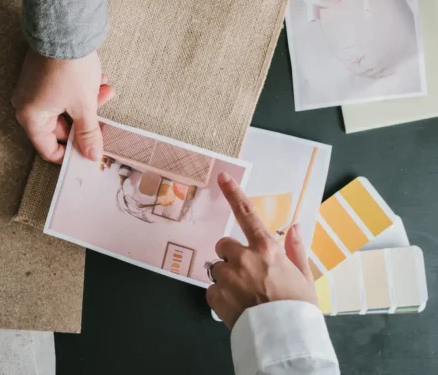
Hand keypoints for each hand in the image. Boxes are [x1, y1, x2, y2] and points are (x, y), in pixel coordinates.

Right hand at [12, 49, 114, 163]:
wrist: (65, 28)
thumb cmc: (69, 68)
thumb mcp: (84, 106)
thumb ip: (88, 134)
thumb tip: (92, 156)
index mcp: (31, 118)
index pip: (48, 149)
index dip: (70, 153)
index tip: (89, 150)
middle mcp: (26, 105)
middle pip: (60, 127)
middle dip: (86, 119)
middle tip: (103, 112)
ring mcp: (33, 89)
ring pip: (65, 107)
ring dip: (87, 102)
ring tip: (105, 89)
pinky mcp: (41, 75)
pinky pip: (61, 92)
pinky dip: (79, 90)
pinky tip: (97, 79)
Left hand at [206, 172, 317, 328]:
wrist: (285, 339)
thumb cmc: (298, 308)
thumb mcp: (304, 276)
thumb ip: (296, 249)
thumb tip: (296, 227)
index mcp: (267, 249)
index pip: (247, 214)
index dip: (234, 193)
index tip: (222, 178)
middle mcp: (244, 258)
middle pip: (224, 245)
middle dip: (231, 256)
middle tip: (246, 274)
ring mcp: (228, 276)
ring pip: (217, 268)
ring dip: (226, 278)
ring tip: (245, 295)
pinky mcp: (216, 295)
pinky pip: (212, 289)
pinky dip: (220, 297)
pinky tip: (237, 305)